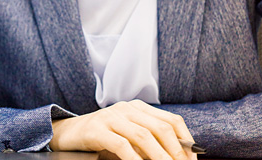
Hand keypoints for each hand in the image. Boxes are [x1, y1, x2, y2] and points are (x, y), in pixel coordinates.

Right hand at [50, 100, 196, 159]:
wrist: (68, 133)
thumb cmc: (103, 137)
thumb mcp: (128, 136)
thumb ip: (148, 141)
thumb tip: (176, 157)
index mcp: (138, 107)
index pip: (171, 120)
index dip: (186, 140)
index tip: (193, 159)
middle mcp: (127, 108)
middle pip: (160, 128)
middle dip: (176, 152)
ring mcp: (111, 117)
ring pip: (143, 136)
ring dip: (159, 157)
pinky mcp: (97, 130)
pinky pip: (121, 145)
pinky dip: (134, 159)